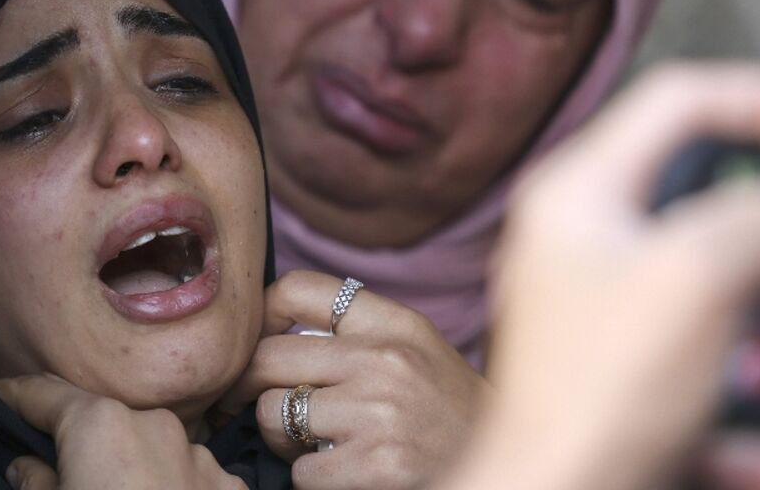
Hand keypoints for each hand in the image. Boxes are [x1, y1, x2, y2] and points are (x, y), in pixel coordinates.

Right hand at [0, 373, 245, 489]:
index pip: (43, 393)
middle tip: (55, 468)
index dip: (12, 396)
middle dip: (76, 443)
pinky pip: (189, 481)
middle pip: (102, 423)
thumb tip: (27, 466)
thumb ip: (34, 486)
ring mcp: (202, 459)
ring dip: (127, 469)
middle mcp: (156, 425)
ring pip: (150, 450)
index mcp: (101, 423)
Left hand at [219, 270, 487, 489]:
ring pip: (274, 414)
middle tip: (256, 405)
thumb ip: (355, 332)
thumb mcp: (415, 348)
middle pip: (267, 357)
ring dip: (281, 438)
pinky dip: (310, 478)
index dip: (260, 315)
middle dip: (250, 388)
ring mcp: (382, 412)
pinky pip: (302, 470)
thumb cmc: (449, 410)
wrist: (509, 461)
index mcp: (392, 322)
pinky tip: (340, 472)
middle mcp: (386, 359)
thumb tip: (269, 330)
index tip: (257, 343)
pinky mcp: (380, 465)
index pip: (296, 289)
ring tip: (312, 443)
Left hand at [442, 63, 759, 489]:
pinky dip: (742, 352)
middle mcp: (579, 226)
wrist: (558, 488)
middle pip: (702, 179)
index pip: (679, 98)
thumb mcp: (695, 276)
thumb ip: (752, 216)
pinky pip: (704, 322)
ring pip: (712, 254)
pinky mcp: (621, 342)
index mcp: (578, 189)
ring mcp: (597, 286)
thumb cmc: (604, 387)